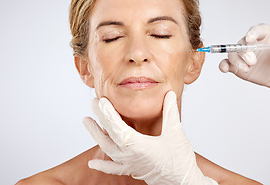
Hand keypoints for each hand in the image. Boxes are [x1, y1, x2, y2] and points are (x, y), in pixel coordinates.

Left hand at [83, 91, 217, 184]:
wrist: (182, 182)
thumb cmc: (179, 160)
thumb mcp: (175, 133)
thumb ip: (170, 112)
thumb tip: (170, 94)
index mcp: (137, 145)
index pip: (116, 126)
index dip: (107, 113)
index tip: (101, 101)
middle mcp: (128, 155)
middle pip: (108, 134)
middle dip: (100, 117)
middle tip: (94, 102)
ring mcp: (128, 164)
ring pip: (106, 148)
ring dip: (96, 134)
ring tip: (87, 121)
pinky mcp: (131, 170)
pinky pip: (112, 168)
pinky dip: (102, 164)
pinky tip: (92, 163)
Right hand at [219, 24, 269, 113]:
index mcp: (265, 34)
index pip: (257, 30)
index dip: (252, 33)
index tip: (249, 39)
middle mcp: (252, 43)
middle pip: (242, 43)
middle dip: (244, 52)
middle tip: (252, 61)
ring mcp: (244, 55)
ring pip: (233, 53)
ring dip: (237, 61)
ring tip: (247, 69)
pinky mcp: (238, 66)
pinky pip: (227, 63)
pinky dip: (223, 65)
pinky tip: (224, 69)